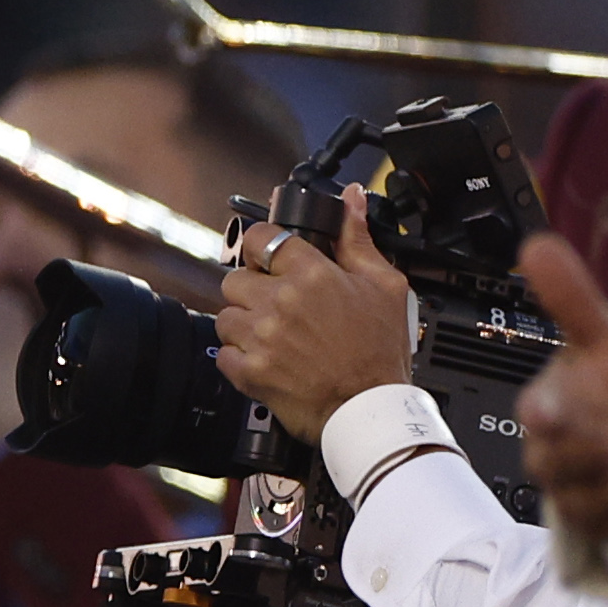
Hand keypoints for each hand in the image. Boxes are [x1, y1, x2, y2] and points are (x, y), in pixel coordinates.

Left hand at [213, 188, 415, 442]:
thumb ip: (358, 239)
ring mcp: (261, 337)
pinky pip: (222, 352)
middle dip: (253, 289)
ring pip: (225, 315)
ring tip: (276, 336)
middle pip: (235, 278)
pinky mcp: (248, 370)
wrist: (371, 408)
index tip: (266, 256)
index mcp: (313, 276)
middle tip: (278, 305)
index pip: (260, 237)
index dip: (260, 245)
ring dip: (244, 324)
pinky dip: (239, 357)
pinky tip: (267, 359)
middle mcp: (280, 302)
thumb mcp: (384, 286)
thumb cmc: (380, 351)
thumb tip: (350, 199)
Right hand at [520, 233, 607, 548]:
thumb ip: (571, 298)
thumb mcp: (605, 339)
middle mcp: (555, 454)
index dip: (548, 415)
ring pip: (589, 501)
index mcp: (548, 408)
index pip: (537, 413)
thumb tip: (537, 245)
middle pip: (559, 464)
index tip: (554, 412)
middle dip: (594, 455)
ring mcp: (580, 491)